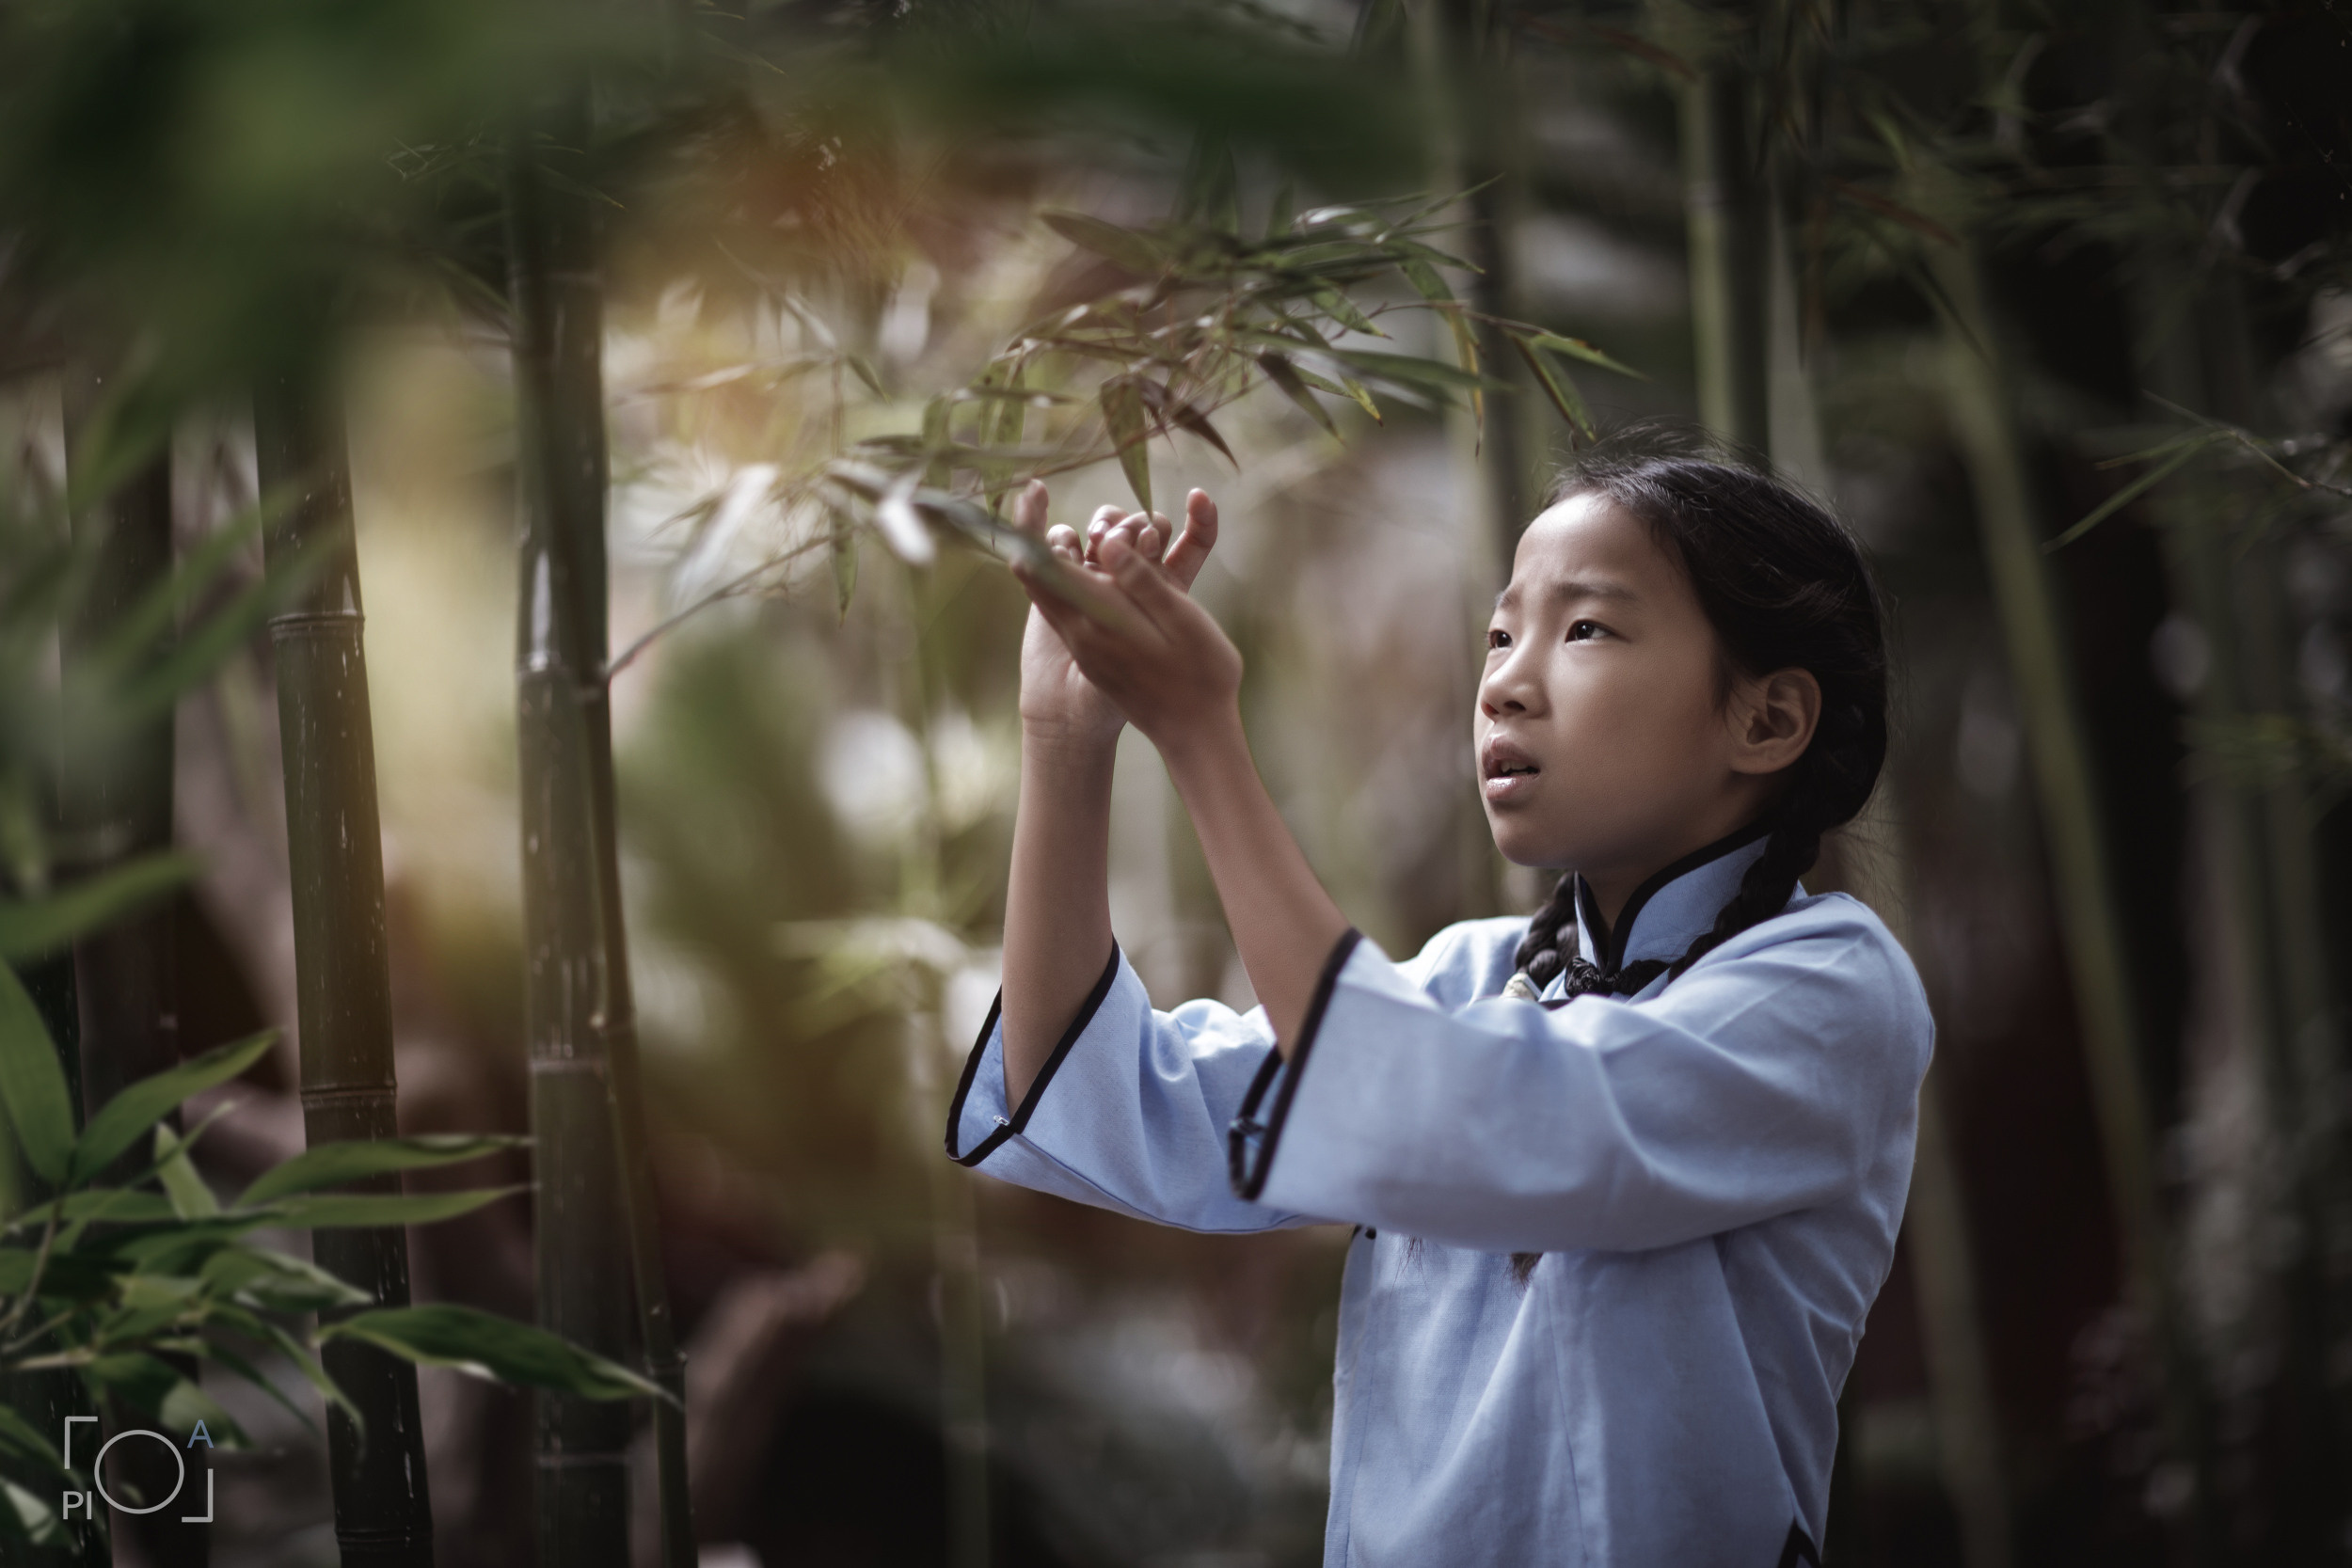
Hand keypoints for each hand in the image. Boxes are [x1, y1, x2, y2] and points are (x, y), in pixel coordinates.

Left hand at [1011, 480, 1219, 748]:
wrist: (1195, 736)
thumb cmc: (1201, 678)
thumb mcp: (1181, 623)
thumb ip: (1143, 582)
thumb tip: (1107, 544)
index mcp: (1097, 618)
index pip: (1039, 563)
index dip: (1028, 522)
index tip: (1033, 488)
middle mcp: (1079, 629)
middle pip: (1037, 568)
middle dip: (1053, 530)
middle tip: (1113, 527)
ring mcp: (1083, 641)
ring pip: (1053, 585)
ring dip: (1072, 553)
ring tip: (1119, 537)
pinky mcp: (1093, 650)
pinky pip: (1071, 602)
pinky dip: (1079, 575)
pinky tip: (1109, 564)